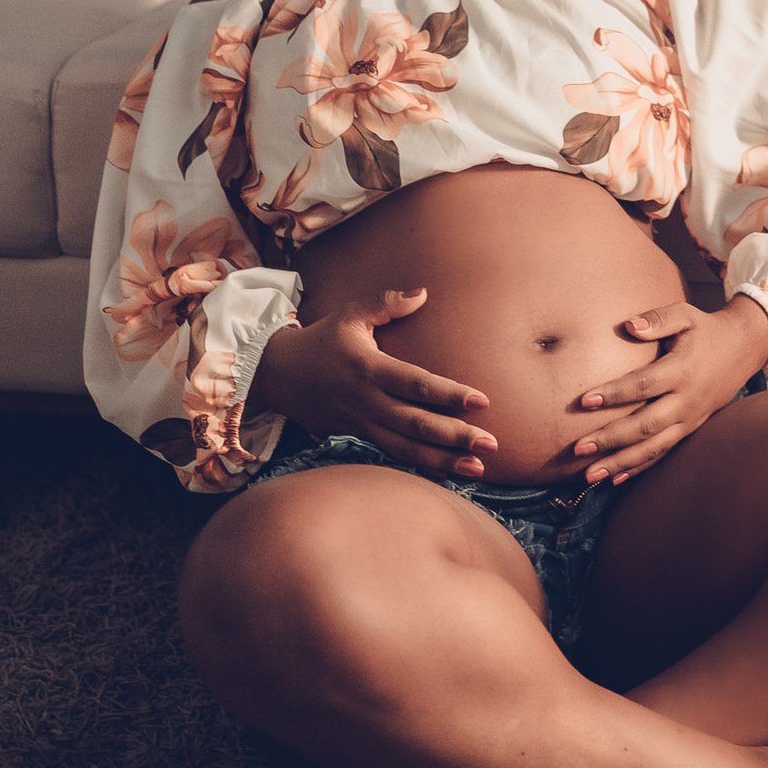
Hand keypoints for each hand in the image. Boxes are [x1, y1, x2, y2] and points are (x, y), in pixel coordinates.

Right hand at [248, 287, 498, 478]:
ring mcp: (360, 423)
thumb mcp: (350, 314)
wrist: (277, 375)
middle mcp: (366, 401)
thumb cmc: (321, 340)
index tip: (481, 400)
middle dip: (454, 437)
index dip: (448, 394)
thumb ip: (386, 303)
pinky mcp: (356, 437)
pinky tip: (448, 474)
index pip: (414, 384)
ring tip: (478, 470)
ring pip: (405, 448)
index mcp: (368, 368)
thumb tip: (423, 293)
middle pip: (415, 424)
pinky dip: (420, 466)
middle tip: (491, 444)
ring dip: (442, 461)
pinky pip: (392, 455)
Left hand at [571, 293, 767, 485]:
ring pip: (654, 447)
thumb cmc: (705, 329)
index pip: (644, 385)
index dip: (614, 394)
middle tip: (579, 448)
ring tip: (590, 474)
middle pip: (646, 425)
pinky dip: (639, 467)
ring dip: (621, 462)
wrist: (742, 349)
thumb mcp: (685, 314)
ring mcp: (690, 419)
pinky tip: (615, 478)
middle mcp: (687, 400)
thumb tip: (629, 326)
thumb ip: (658, 319)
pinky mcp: (690, 429)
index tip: (584, 401)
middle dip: (611, 439)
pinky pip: (664, 452)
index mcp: (682, 370)